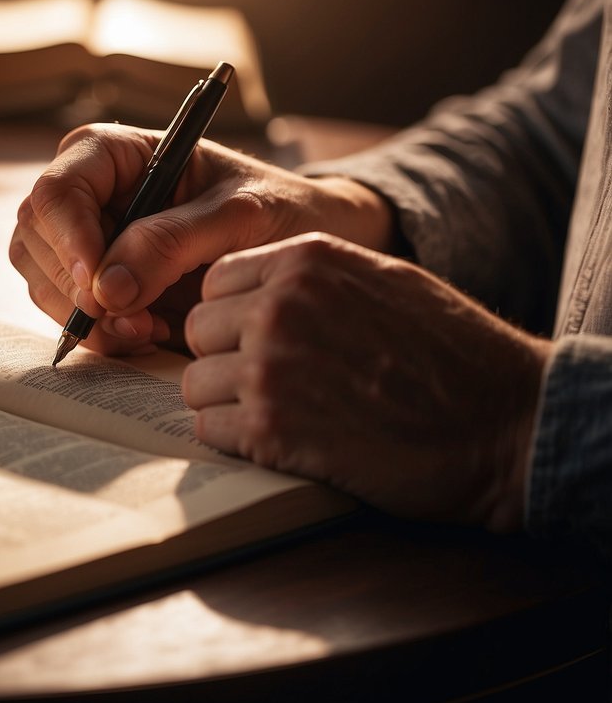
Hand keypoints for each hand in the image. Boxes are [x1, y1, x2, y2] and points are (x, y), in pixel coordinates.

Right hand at [10, 122, 393, 354]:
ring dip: (87, 318)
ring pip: (41, 282)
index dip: (68, 241)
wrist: (295, 244)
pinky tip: (146, 333)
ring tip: (149, 328)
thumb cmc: (275, 208)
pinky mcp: (93, 283)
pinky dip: (99, 334)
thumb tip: (106, 288)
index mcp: (112, 153)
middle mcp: (85, 193)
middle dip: (76, 289)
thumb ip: (173, 243)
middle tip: (134, 319)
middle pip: (34, 240)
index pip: (56, 193)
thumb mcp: (239, 216)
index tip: (101, 287)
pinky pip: (67, 314)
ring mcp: (83, 239)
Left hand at [182, 233, 550, 532]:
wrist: (506, 423)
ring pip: (196, 385)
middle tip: (275, 384)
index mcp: (305, 260)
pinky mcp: (270, 429)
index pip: (214, 282)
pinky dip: (239, 442)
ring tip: (287, 414)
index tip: (257, 340)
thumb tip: (248, 294)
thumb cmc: (453, 355)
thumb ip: (309, 279)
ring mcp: (269, 367)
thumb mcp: (382, 280)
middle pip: (197, 332)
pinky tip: (287, 441)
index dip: (232, 317)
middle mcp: (278, 305)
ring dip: (230, 405)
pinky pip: (210, 430)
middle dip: (225, 360)